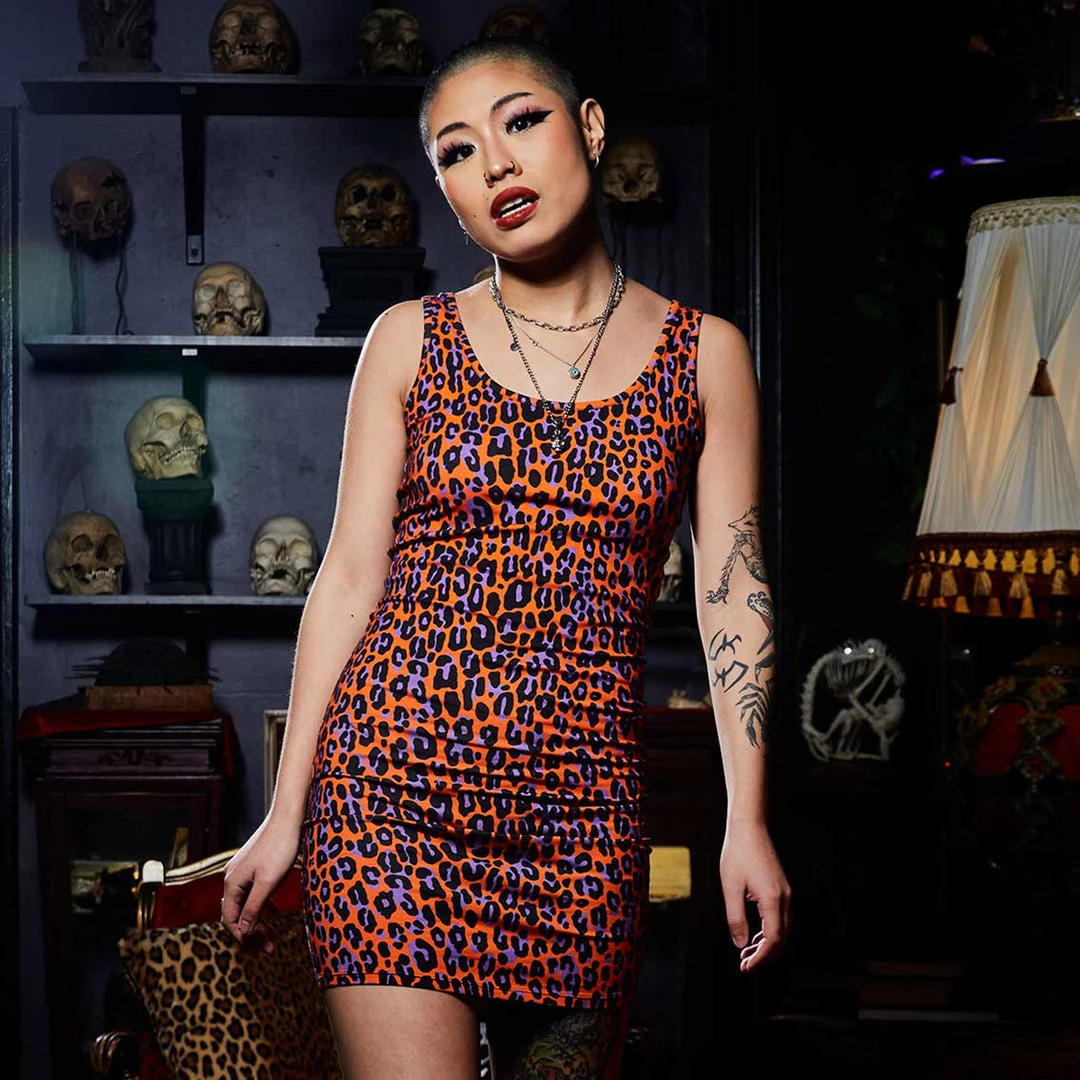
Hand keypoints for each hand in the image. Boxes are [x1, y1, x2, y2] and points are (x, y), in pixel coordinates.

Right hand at [220, 814, 300, 953]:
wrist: (288, 818)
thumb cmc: (279, 848)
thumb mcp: (267, 883)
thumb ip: (254, 907)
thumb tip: (243, 930)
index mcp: (232, 883)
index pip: (230, 919)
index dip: (242, 937)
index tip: (258, 949)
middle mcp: (233, 878)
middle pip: (237, 913)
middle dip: (252, 932)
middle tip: (270, 948)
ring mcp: (243, 871)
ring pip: (246, 904)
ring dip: (258, 921)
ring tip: (273, 937)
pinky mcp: (254, 867)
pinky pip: (253, 894)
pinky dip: (262, 907)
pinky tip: (273, 915)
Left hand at [719, 818, 790, 972]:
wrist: (749, 827)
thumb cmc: (737, 853)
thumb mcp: (731, 887)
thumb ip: (736, 918)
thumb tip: (740, 944)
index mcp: (773, 899)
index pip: (773, 940)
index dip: (761, 958)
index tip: (746, 968)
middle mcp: (785, 898)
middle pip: (781, 938)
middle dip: (764, 955)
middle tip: (744, 965)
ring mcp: (785, 893)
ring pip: (782, 929)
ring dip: (766, 944)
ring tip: (746, 954)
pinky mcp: (781, 888)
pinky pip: (779, 917)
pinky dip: (768, 931)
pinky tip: (753, 936)